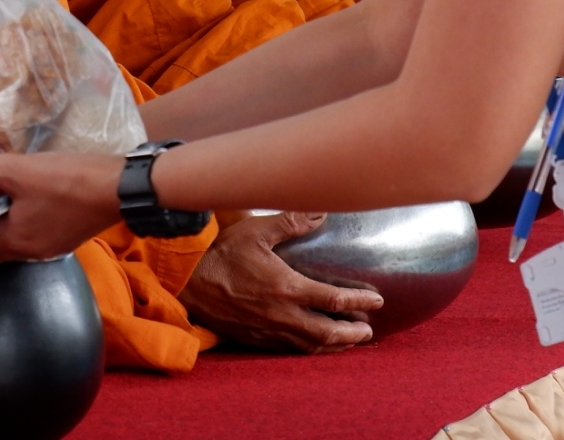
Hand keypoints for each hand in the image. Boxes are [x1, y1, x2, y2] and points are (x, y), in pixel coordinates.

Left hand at [0, 150, 123, 261]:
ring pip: (11, 239)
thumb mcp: (16, 169)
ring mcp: (51, 247)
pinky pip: (32, 232)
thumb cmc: (68, 180)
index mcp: (13, 243)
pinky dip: (19, 219)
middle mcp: (29, 253)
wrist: (123, 187)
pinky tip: (22, 196)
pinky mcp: (67, 235)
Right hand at [179, 214, 384, 352]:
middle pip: (328, 332)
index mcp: (287, 287)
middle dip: (353, 333)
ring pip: (310, 346)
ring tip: (349, 342)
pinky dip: (309, 350)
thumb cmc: (220, 254)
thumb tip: (321, 213)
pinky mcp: (255, 339)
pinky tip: (315, 345)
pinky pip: (290, 350)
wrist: (186, 283)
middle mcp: (282, 315)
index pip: (335, 300)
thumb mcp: (256, 231)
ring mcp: (269, 330)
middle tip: (368, 330)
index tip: (377, 300)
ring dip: (334, 346)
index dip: (360, 301)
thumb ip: (291, 222)